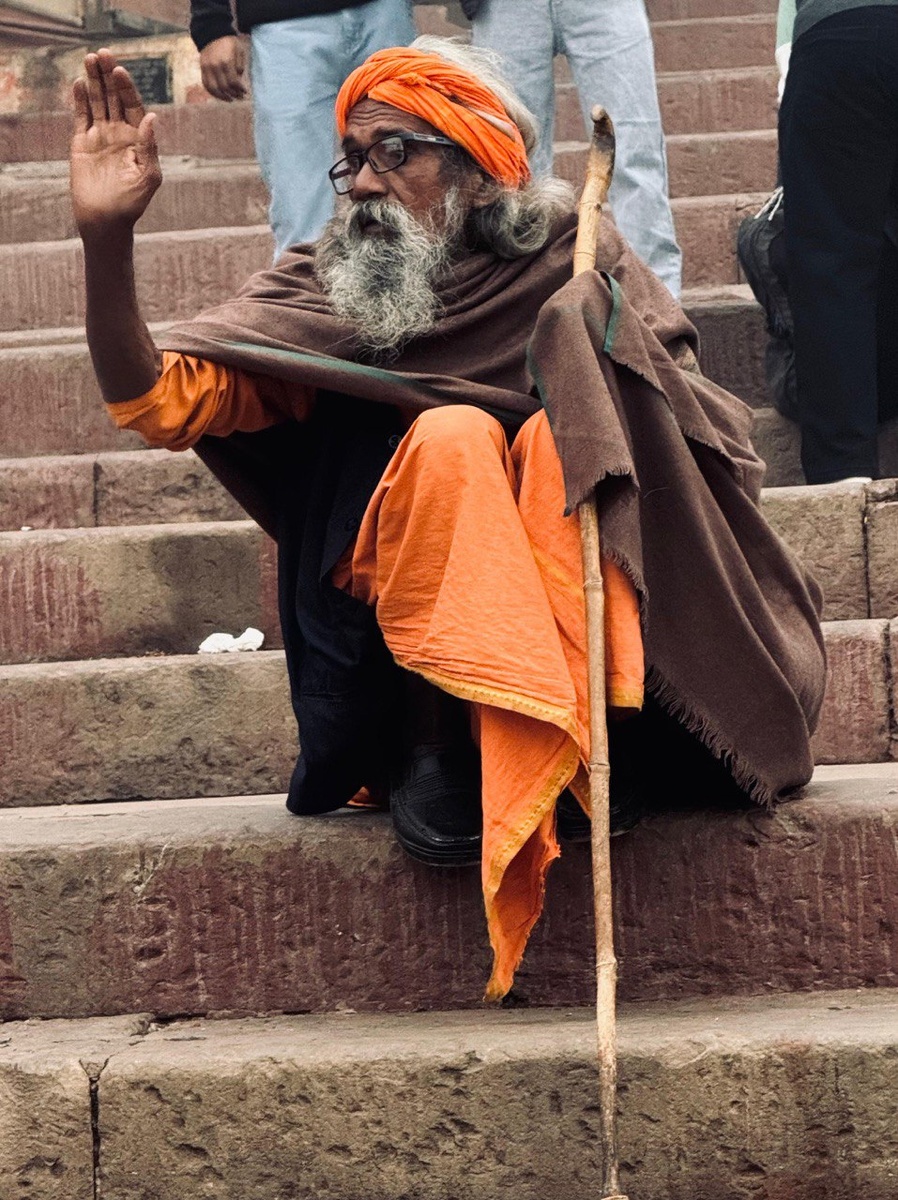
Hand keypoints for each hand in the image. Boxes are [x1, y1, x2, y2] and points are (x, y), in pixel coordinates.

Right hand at [70, 49, 161, 238]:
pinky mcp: (81, 144)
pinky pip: (80, 117)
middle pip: (113, 98)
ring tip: (90, 58)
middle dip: (109, 76)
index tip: (120, 70)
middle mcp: (119, 134)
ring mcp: (100, 137)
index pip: (133, 106)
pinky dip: (79, 100)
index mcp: (138, 139)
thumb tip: (152, 117)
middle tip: (103, 53)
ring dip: (93, 81)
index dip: (127, 88)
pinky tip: (78, 83)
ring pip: (96, 102)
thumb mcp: (149, 177)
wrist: (106, 220)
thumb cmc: (132, 203)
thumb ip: (150, 147)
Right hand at [199, 36, 246, 100]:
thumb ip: (240, 66)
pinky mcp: (202, 69)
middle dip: (233, 94)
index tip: (245, 92)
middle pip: (224, 87)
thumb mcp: (239, 51)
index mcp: (226, 61)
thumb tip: (239, 80)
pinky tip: (220, 95)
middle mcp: (215, 66)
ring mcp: (207, 68)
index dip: (240, 89)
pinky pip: (206, 85)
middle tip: (240, 97)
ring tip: (230, 99)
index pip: (233, 82)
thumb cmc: (229, 42)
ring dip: (223, 97)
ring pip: (214, 89)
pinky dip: (213, 92)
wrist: (212, 32)